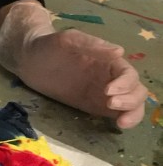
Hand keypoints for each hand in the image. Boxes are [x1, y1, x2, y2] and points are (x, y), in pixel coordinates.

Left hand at [0, 1, 146, 128]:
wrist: (29, 60)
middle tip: (110, 104)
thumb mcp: (69, 39)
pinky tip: (118, 125)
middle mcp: (110, 77)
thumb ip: (92, 44)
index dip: (125, 83)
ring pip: (131, 104)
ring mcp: (103, 94)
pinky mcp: (93, 106)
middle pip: (136, 91)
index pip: (128, 73)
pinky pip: (115, 113)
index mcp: (107, 61)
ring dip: (132, 113)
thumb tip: (119, 52)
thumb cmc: (49, 45)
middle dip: (131, 100)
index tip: (108, 91)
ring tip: (120, 122)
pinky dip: (123, 120)